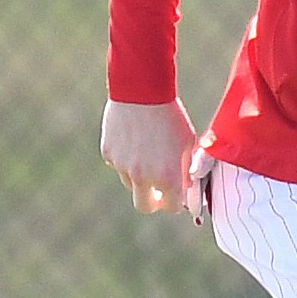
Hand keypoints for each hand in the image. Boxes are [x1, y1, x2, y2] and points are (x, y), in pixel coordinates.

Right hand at [101, 98, 200, 213]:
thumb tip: (186, 187)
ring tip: (148, 149)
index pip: (172, 207)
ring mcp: (123, 167)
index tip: (176, 194)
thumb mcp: (188, 142)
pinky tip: (134, 137)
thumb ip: (187, 169)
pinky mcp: (109, 154)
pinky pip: (118, 164)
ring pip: (131, 183)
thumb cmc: (171, 115)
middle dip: (153, 202)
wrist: (142, 90)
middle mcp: (143, 177)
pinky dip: (126, 158)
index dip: (175, 201)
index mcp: (168, 177)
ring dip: (140, 176)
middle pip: (145, 206)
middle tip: (158, 190)